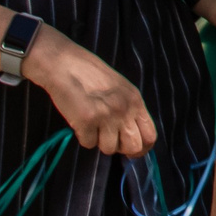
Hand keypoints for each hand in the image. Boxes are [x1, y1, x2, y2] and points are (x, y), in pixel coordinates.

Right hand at [22, 29, 157, 157]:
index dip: (142, 148)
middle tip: (109, 140)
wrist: (65, 64)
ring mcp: (107, 116)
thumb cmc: (91, 76)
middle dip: (121, 149)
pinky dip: (82, 136)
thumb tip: (132, 138)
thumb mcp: (121, 89)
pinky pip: (88, 143)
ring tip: (92, 124)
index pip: (150, 135)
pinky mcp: (86, 121)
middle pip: (134, 147)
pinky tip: (79, 120)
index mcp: (136, 101)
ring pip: (109, 149)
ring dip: (99, 141)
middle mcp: (125, 109)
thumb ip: (129, 111)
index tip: (131, 151)